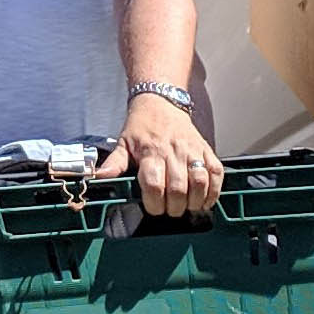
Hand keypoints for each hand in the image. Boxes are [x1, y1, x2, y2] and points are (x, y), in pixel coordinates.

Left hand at [100, 89, 222, 217]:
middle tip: (170, 211)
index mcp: (150, 153)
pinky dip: (214, 190)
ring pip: (200, 182)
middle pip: (178, 188)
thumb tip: (98, 177)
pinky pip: (216, 173)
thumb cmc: (141, 126)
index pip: (154, 184)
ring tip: (188, 206)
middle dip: (174, 207)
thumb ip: (114, 164)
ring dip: (195, 201)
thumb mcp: (123, 143)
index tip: (153, 208)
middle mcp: (173, 152)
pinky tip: (206, 199)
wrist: (161, 102)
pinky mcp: (206, 150)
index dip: (154, 203)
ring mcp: (192, 151)